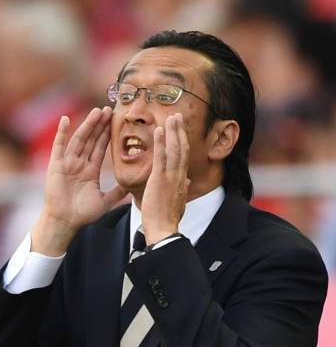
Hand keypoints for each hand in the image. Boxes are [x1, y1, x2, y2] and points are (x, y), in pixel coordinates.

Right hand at [32, 107, 127, 254]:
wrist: (65, 221)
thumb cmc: (82, 214)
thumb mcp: (105, 201)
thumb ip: (117, 192)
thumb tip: (132, 187)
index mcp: (90, 171)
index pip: (100, 148)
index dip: (107, 134)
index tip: (114, 121)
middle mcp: (79, 164)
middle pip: (91, 140)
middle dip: (99, 125)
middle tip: (109, 110)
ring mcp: (67, 163)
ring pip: (79, 139)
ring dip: (87, 125)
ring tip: (97, 112)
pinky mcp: (56, 165)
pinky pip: (59, 146)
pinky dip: (62, 133)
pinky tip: (66, 119)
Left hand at [141, 113, 189, 245]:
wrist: (163, 231)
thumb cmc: (167, 221)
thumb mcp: (179, 203)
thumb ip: (183, 190)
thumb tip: (187, 182)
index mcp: (182, 182)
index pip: (184, 157)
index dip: (182, 141)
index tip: (179, 130)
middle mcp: (180, 177)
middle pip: (182, 148)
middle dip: (180, 131)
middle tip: (177, 115)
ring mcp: (171, 177)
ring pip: (175, 149)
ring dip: (173, 131)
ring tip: (171, 116)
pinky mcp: (160, 180)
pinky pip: (161, 157)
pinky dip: (161, 142)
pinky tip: (158, 129)